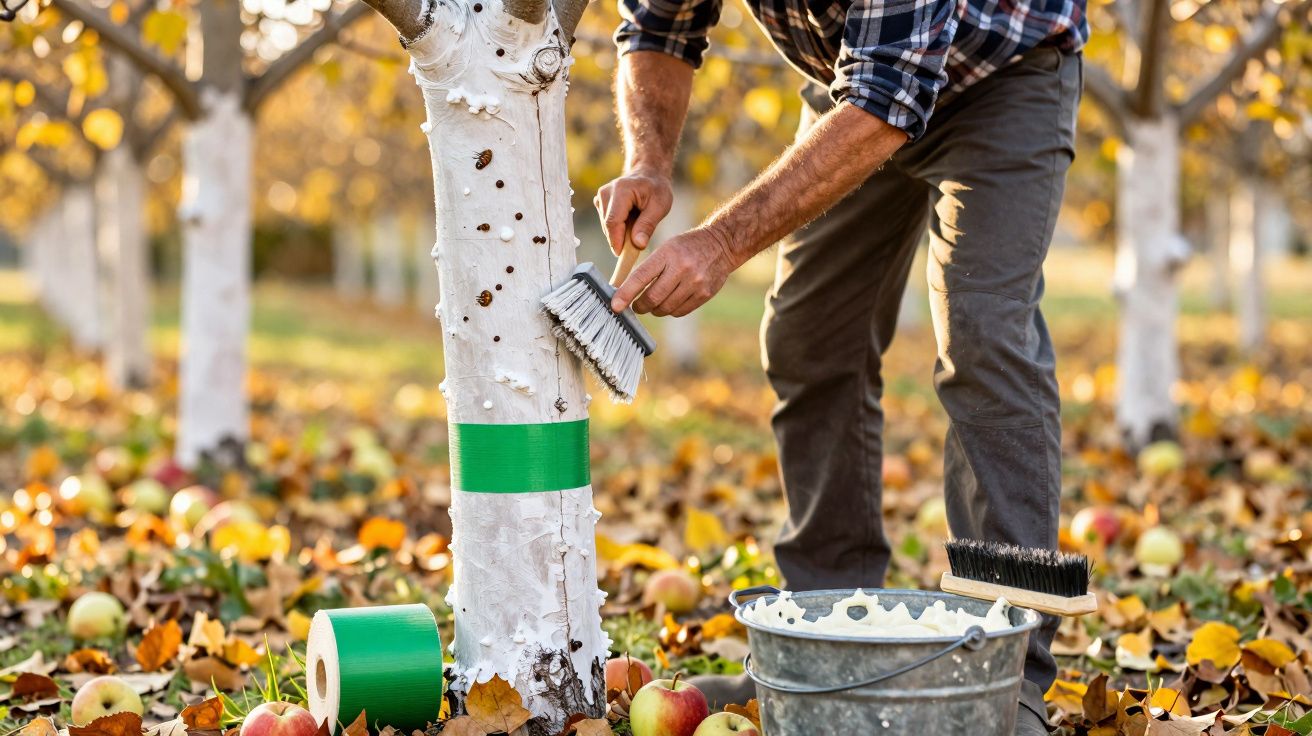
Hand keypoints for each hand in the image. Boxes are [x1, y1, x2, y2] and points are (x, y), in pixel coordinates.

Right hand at [594, 169, 672, 252]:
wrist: (649, 174)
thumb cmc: (656, 188)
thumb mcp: (660, 206)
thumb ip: (647, 225)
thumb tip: (638, 245)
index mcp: (621, 190)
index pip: (613, 221)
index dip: (616, 241)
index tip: (622, 255)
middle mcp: (606, 192)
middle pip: (608, 225)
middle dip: (620, 239)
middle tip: (637, 243)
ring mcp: (601, 197)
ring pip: (606, 226)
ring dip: (620, 233)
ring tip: (636, 226)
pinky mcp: (600, 202)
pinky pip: (606, 223)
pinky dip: (617, 228)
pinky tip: (629, 222)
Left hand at [611, 224, 737, 316]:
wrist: (722, 245)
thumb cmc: (687, 246)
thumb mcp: (667, 247)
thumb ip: (649, 268)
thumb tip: (626, 292)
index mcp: (668, 253)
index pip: (641, 277)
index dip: (626, 293)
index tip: (615, 306)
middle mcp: (682, 268)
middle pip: (653, 298)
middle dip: (640, 306)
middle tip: (636, 305)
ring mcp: (695, 283)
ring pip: (665, 308)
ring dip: (655, 309)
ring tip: (654, 302)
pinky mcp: (704, 294)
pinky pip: (679, 311)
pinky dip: (670, 310)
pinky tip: (670, 301)